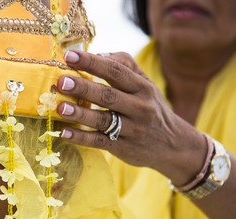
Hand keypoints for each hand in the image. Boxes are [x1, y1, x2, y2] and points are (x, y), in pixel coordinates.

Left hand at [56, 50, 205, 186]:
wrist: (175, 145)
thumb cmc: (152, 109)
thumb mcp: (147, 86)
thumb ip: (126, 67)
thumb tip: (99, 53)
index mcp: (143, 88)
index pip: (116, 71)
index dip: (93, 62)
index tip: (70, 55)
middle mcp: (139, 107)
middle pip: (108, 95)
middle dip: (84, 87)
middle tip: (62, 81)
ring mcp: (132, 129)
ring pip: (103, 120)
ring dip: (80, 114)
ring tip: (60, 107)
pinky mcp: (123, 148)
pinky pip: (99, 142)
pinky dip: (82, 138)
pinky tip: (65, 133)